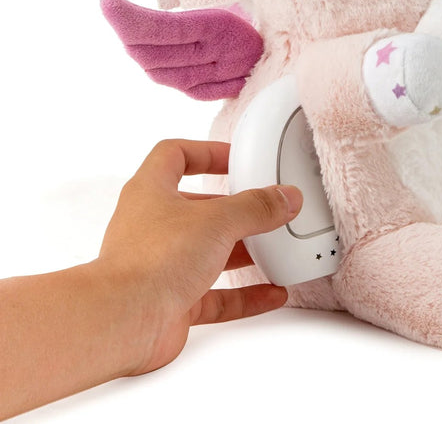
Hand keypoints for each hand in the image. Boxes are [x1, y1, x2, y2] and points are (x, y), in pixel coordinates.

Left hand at [97, 139, 302, 374]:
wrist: (122, 322)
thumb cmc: (152, 261)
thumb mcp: (217, 220)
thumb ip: (256, 207)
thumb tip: (285, 198)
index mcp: (152, 192)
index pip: (175, 156)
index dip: (206, 152)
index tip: (236, 159)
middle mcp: (153, 227)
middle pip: (198, 208)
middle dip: (234, 210)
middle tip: (264, 208)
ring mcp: (161, 266)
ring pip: (207, 253)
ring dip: (242, 252)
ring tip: (274, 248)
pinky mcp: (172, 302)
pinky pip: (214, 296)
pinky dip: (244, 294)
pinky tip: (272, 293)